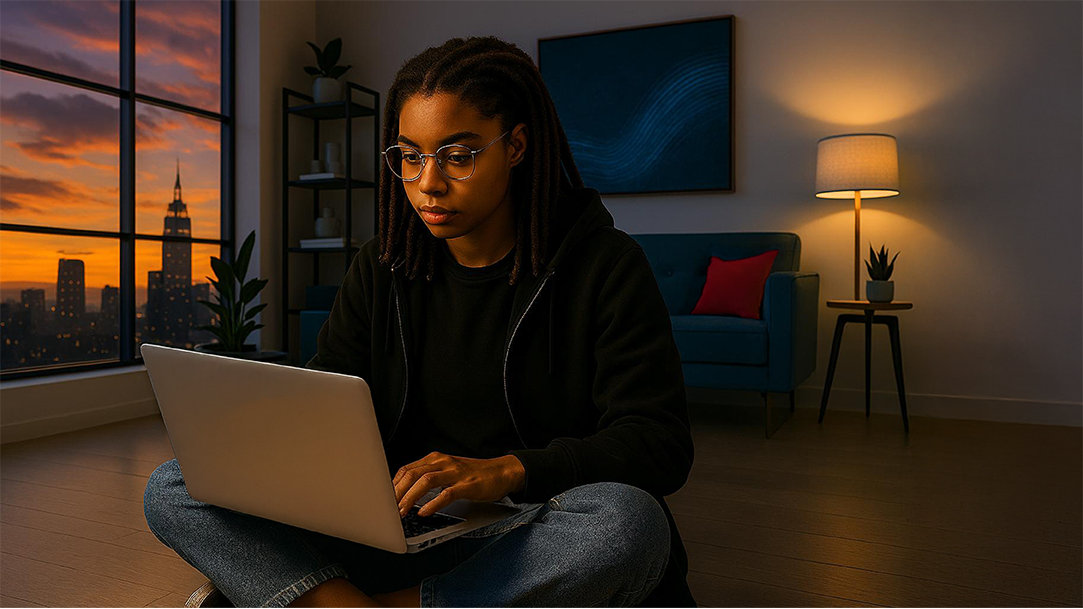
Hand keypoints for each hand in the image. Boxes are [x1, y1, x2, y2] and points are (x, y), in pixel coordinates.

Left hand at [392, 452, 525, 516]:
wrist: (502, 472)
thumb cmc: (473, 475)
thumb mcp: (448, 471)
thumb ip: (429, 477)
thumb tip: (405, 494)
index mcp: (436, 459)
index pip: (407, 469)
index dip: (392, 484)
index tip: (383, 499)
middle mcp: (443, 462)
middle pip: (412, 474)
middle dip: (396, 492)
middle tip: (387, 508)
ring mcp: (455, 473)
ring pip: (426, 481)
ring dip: (410, 497)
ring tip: (401, 511)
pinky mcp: (467, 485)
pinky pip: (446, 494)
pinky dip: (433, 504)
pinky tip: (424, 512)